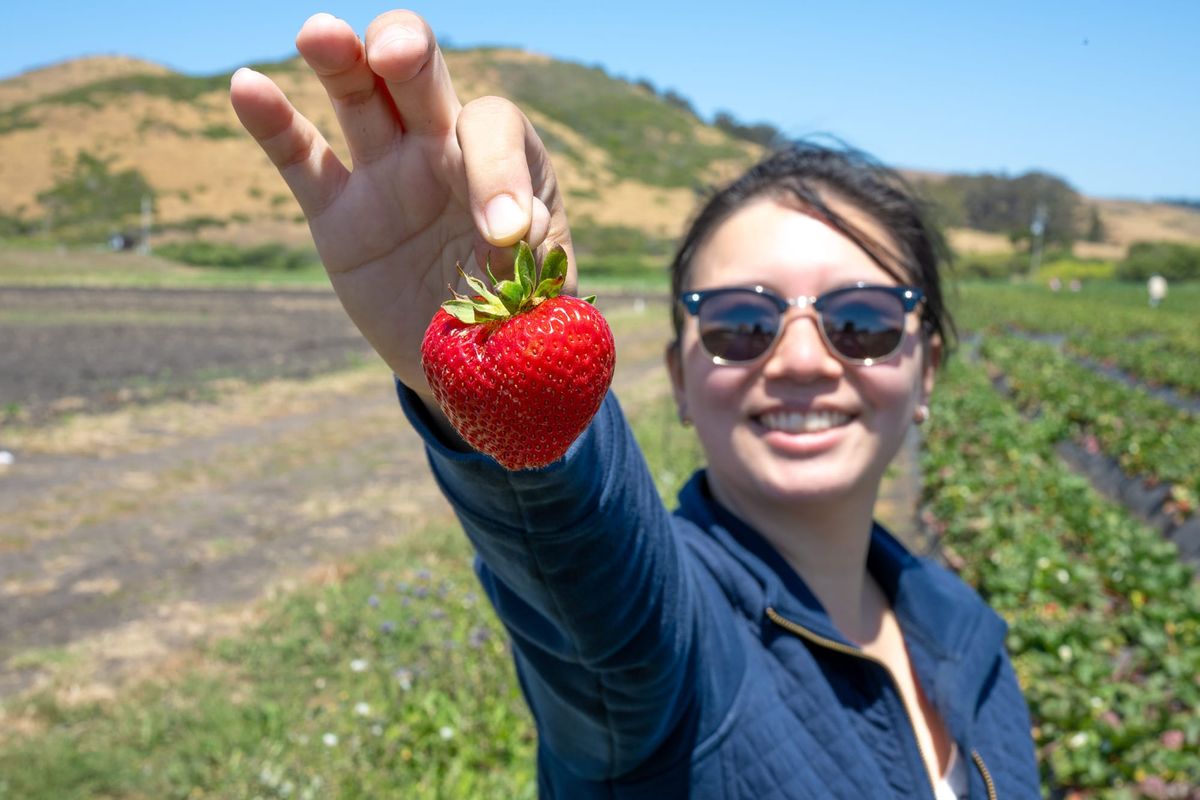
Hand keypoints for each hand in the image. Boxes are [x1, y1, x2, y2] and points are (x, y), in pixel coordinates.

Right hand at [229, 10, 573, 398]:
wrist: (475, 359)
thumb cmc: (522, 313)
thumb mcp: (543, 295)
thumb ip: (534, 264)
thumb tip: (511, 235)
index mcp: (507, 162)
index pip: (494, 128)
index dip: (497, 170)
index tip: (503, 234)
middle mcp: (443, 149)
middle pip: (421, 75)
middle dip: (408, 54)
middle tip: (399, 55)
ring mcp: (386, 174)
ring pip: (358, 96)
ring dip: (340, 59)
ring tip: (320, 34)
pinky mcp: (337, 211)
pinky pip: (301, 159)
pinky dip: (273, 124)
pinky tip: (247, 87)